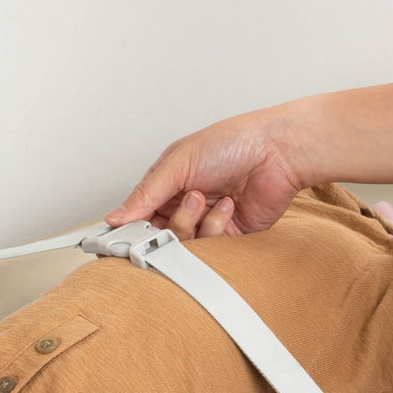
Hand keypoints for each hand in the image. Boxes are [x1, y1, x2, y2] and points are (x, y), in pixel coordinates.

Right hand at [105, 107, 309, 235]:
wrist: (277, 152)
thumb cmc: (232, 143)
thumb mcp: (178, 162)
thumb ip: (145, 193)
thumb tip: (114, 217)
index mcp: (168, 184)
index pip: (139, 214)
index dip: (133, 227)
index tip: (126, 237)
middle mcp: (185, 205)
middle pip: (160, 235)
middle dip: (169, 223)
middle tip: (184, 204)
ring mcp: (207, 221)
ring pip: (185, 244)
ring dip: (193, 222)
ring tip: (205, 198)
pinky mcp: (229, 236)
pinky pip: (211, 249)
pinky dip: (216, 227)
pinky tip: (228, 205)